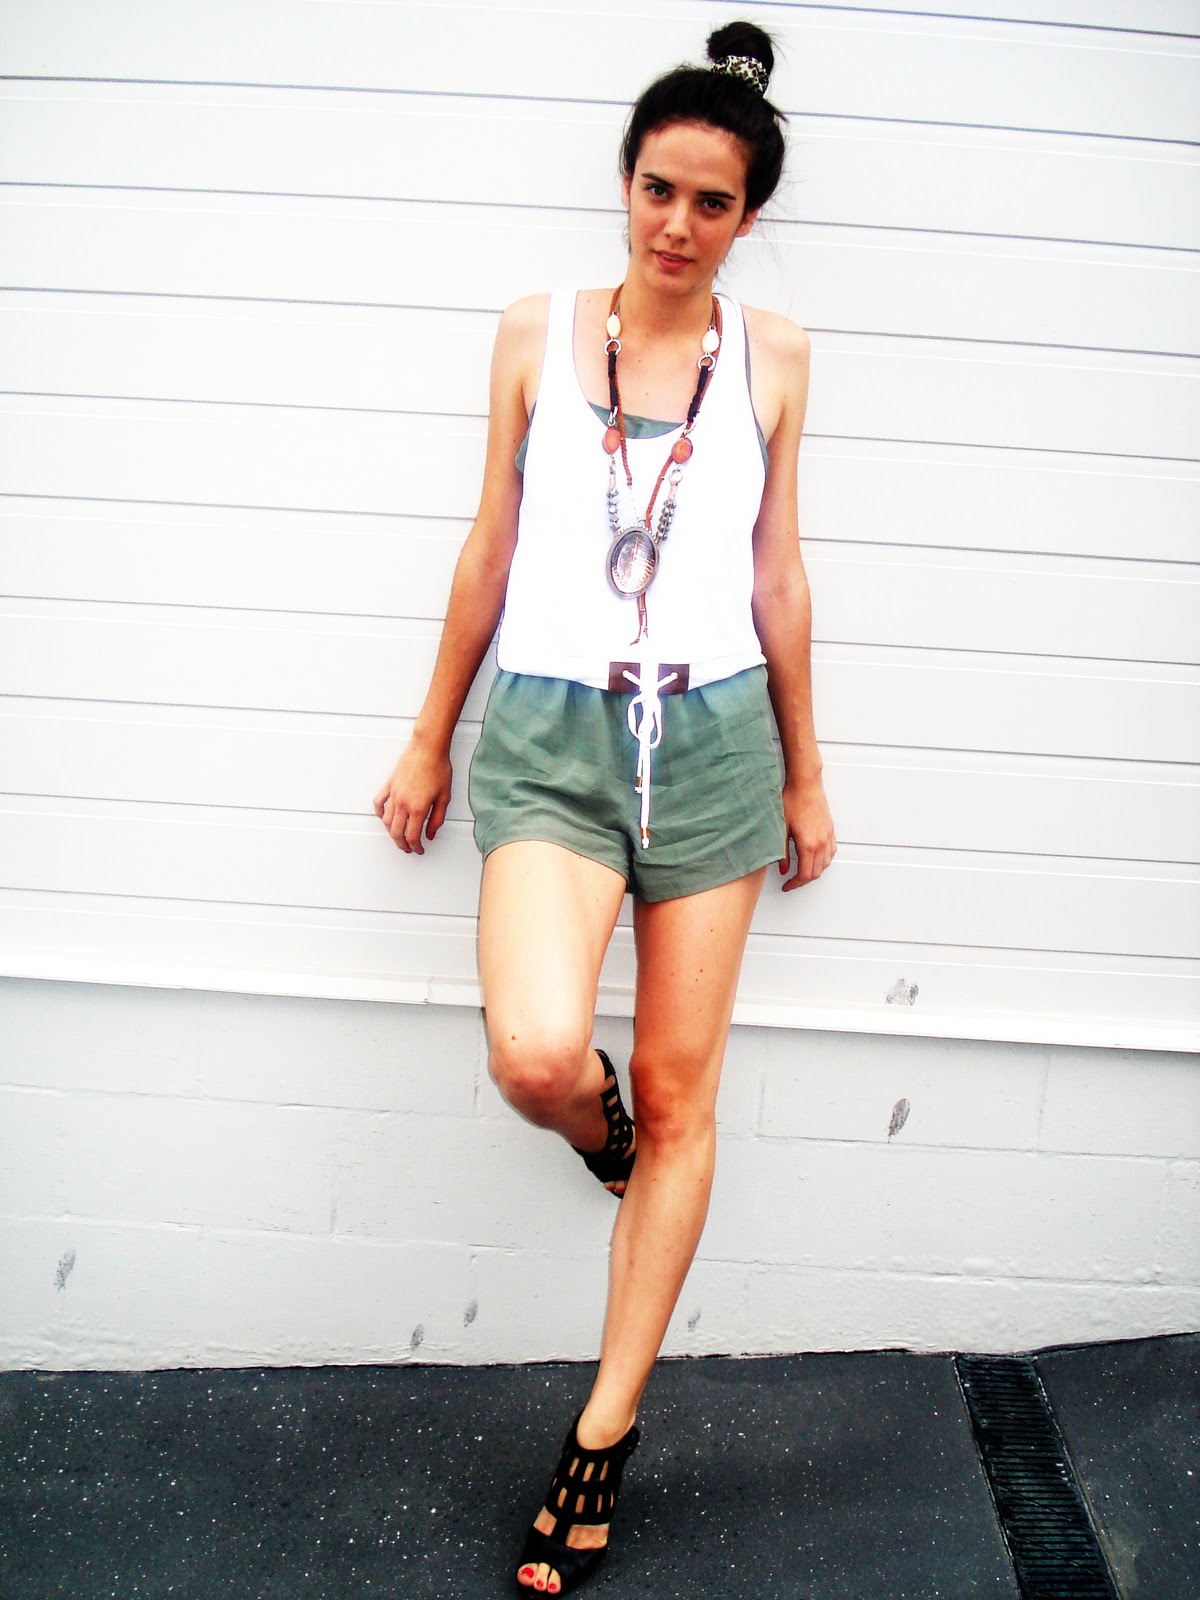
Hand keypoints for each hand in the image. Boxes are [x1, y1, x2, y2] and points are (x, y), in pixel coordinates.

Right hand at [372, 735, 452, 854]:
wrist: (428, 747)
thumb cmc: (438, 767)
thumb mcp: (445, 797)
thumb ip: (437, 818)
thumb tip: (431, 834)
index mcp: (418, 808)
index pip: (412, 836)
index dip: (416, 847)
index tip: (419, 850)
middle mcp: (403, 803)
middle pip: (396, 833)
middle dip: (402, 844)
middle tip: (409, 848)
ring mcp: (394, 794)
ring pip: (386, 821)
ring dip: (391, 832)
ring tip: (398, 836)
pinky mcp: (389, 785)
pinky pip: (379, 803)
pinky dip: (379, 813)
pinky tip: (384, 817)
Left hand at [778, 772, 835, 890]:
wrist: (806, 784)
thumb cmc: (792, 800)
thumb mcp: (781, 829)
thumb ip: (782, 852)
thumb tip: (782, 868)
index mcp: (808, 844)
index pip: (804, 875)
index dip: (795, 884)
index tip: (787, 885)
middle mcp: (821, 843)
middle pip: (816, 872)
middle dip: (803, 880)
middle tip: (791, 881)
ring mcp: (828, 836)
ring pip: (826, 864)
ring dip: (814, 871)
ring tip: (801, 871)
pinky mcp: (830, 830)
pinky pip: (831, 852)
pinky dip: (823, 860)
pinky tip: (815, 857)